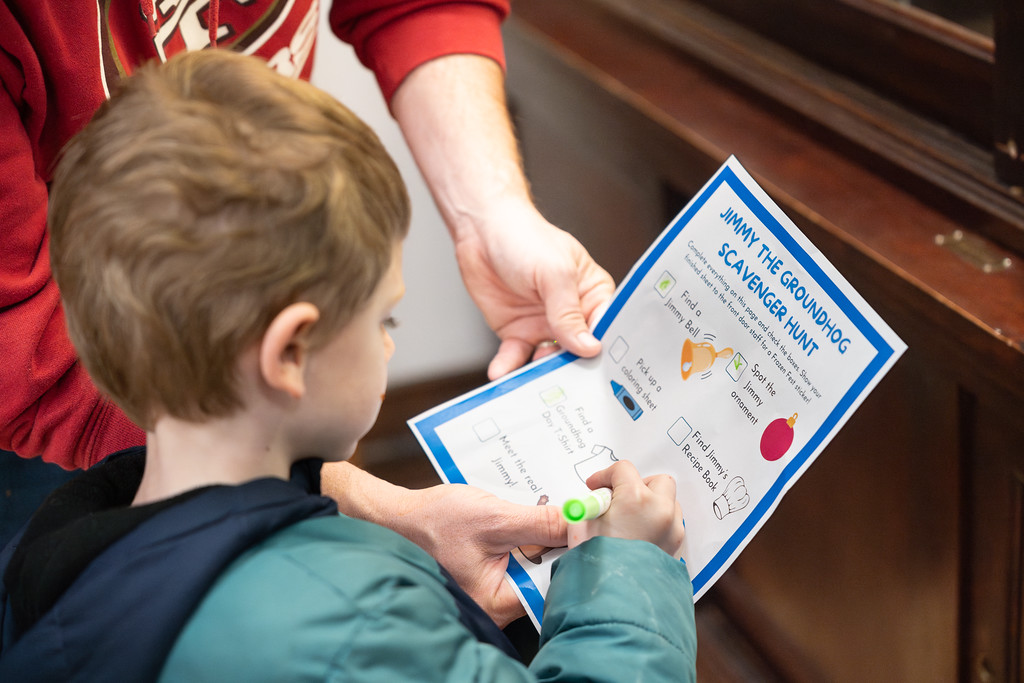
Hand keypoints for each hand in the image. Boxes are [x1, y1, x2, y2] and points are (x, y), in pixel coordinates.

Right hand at [387, 482, 566, 627]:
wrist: (398, 516)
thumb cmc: (433, 523)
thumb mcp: (494, 518)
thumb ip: (540, 523)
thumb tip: (579, 523)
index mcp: (497, 602)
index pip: (552, 585)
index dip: (571, 554)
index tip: (584, 527)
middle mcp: (496, 604)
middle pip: (546, 575)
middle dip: (554, 542)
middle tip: (563, 513)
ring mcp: (493, 589)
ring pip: (534, 563)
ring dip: (540, 536)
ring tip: (539, 511)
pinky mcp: (491, 573)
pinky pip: (519, 557)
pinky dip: (524, 535)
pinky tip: (522, 516)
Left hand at [454, 197, 614, 378]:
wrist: (481, 231)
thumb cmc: (525, 238)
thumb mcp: (554, 273)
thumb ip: (569, 313)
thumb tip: (589, 347)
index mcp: (593, 295)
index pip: (606, 330)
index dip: (605, 353)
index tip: (602, 377)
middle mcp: (572, 315)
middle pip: (580, 353)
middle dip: (574, 372)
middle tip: (569, 392)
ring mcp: (544, 326)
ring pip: (549, 361)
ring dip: (542, 375)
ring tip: (535, 389)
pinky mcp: (517, 332)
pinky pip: (516, 357)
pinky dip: (509, 369)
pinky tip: (502, 374)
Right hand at [567, 460, 684, 556]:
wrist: (614, 601)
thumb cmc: (596, 563)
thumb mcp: (580, 524)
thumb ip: (590, 505)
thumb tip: (595, 502)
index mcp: (636, 498)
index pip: (624, 469)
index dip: (605, 476)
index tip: (595, 487)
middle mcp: (661, 510)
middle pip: (656, 480)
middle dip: (637, 485)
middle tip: (618, 499)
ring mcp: (672, 529)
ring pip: (668, 501)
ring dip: (651, 503)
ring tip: (629, 519)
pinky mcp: (676, 547)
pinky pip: (671, 523)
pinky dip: (657, 523)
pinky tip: (638, 535)